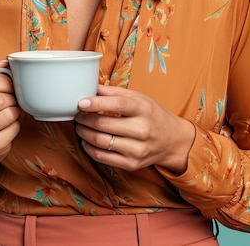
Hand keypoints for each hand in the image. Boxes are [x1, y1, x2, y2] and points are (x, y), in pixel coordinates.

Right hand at [0, 59, 20, 179]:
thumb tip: (7, 62)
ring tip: (7, 111)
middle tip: (9, 98)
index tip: (7, 82)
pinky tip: (6, 126)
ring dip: (15, 110)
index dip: (2, 80)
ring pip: (10, 113)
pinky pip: (14, 128)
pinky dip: (15, 124)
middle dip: (11, 96)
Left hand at [74, 84, 195, 173]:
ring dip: (84, 133)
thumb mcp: (138, 98)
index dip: (96, 103)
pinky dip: (90, 149)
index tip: (80, 102)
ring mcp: (137, 149)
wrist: (172, 140)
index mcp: (143, 109)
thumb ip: (115, 92)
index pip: (116, 104)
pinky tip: (86, 141)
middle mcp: (142, 129)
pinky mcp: (132, 164)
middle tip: (76, 114)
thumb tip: (91, 86)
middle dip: (84, 119)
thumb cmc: (152, 114)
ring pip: (101, 142)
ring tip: (79, 127)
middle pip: (104, 124)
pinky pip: (104, 158)